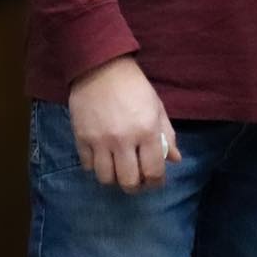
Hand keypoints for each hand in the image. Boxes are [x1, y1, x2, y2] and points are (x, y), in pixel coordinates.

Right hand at [68, 55, 179, 192]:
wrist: (101, 69)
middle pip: (128, 181)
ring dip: (115, 179)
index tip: (156, 182)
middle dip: (136, 187)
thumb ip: (167, 135)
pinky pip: (87, 167)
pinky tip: (103, 159)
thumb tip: (175, 159)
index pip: (153, 170)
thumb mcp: (157, 107)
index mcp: (147, 131)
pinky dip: (96, 168)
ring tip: (120, 171)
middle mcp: (124, 141)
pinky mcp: (81, 140)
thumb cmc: (135, 87)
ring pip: (106, 179)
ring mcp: (100, 142)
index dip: (156, 182)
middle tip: (138, 181)